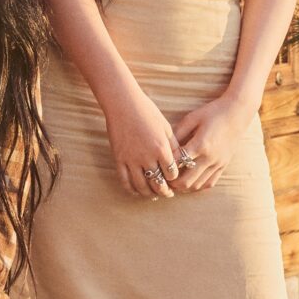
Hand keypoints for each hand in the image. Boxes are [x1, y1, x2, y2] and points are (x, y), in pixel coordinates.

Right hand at [102, 85, 182, 199]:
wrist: (123, 104)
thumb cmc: (147, 112)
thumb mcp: (165, 128)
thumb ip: (172, 145)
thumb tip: (179, 160)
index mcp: (161, 149)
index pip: (172, 173)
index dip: (175, 179)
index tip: (175, 180)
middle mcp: (147, 157)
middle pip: (158, 183)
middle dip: (165, 191)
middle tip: (168, 193)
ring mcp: (131, 160)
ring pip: (142, 186)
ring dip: (149, 193)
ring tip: (154, 194)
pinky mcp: (119, 159)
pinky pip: (125, 181)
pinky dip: (131, 189)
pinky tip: (137, 191)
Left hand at [172, 92, 250, 191]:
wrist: (238, 112)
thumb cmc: (213, 112)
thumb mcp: (192, 118)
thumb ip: (177, 133)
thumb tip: (163, 146)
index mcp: (200, 145)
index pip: (177, 163)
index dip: (164, 166)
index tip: (156, 166)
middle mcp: (209, 158)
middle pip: (186, 181)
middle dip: (171, 183)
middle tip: (162, 178)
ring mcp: (218, 163)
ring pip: (197, 185)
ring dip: (184, 186)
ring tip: (173, 181)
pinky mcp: (224, 165)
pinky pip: (209, 183)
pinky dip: (197, 185)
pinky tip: (189, 181)